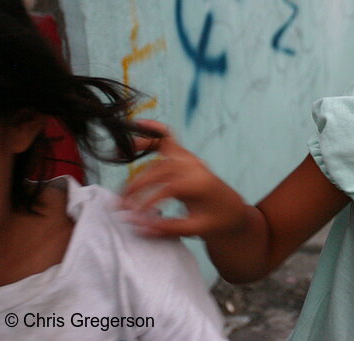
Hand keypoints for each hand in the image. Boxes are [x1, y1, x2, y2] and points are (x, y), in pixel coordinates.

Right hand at [121, 120, 248, 239]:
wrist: (235, 211)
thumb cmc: (218, 221)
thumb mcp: (196, 229)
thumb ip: (167, 227)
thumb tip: (137, 226)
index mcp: (199, 184)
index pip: (167, 189)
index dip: (147, 201)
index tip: (134, 216)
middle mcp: (194, 167)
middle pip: (159, 169)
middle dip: (137, 185)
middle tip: (121, 203)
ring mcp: (190, 160)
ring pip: (160, 154)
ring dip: (138, 158)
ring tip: (119, 161)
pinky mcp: (186, 158)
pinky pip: (169, 139)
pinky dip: (155, 131)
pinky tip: (139, 124)